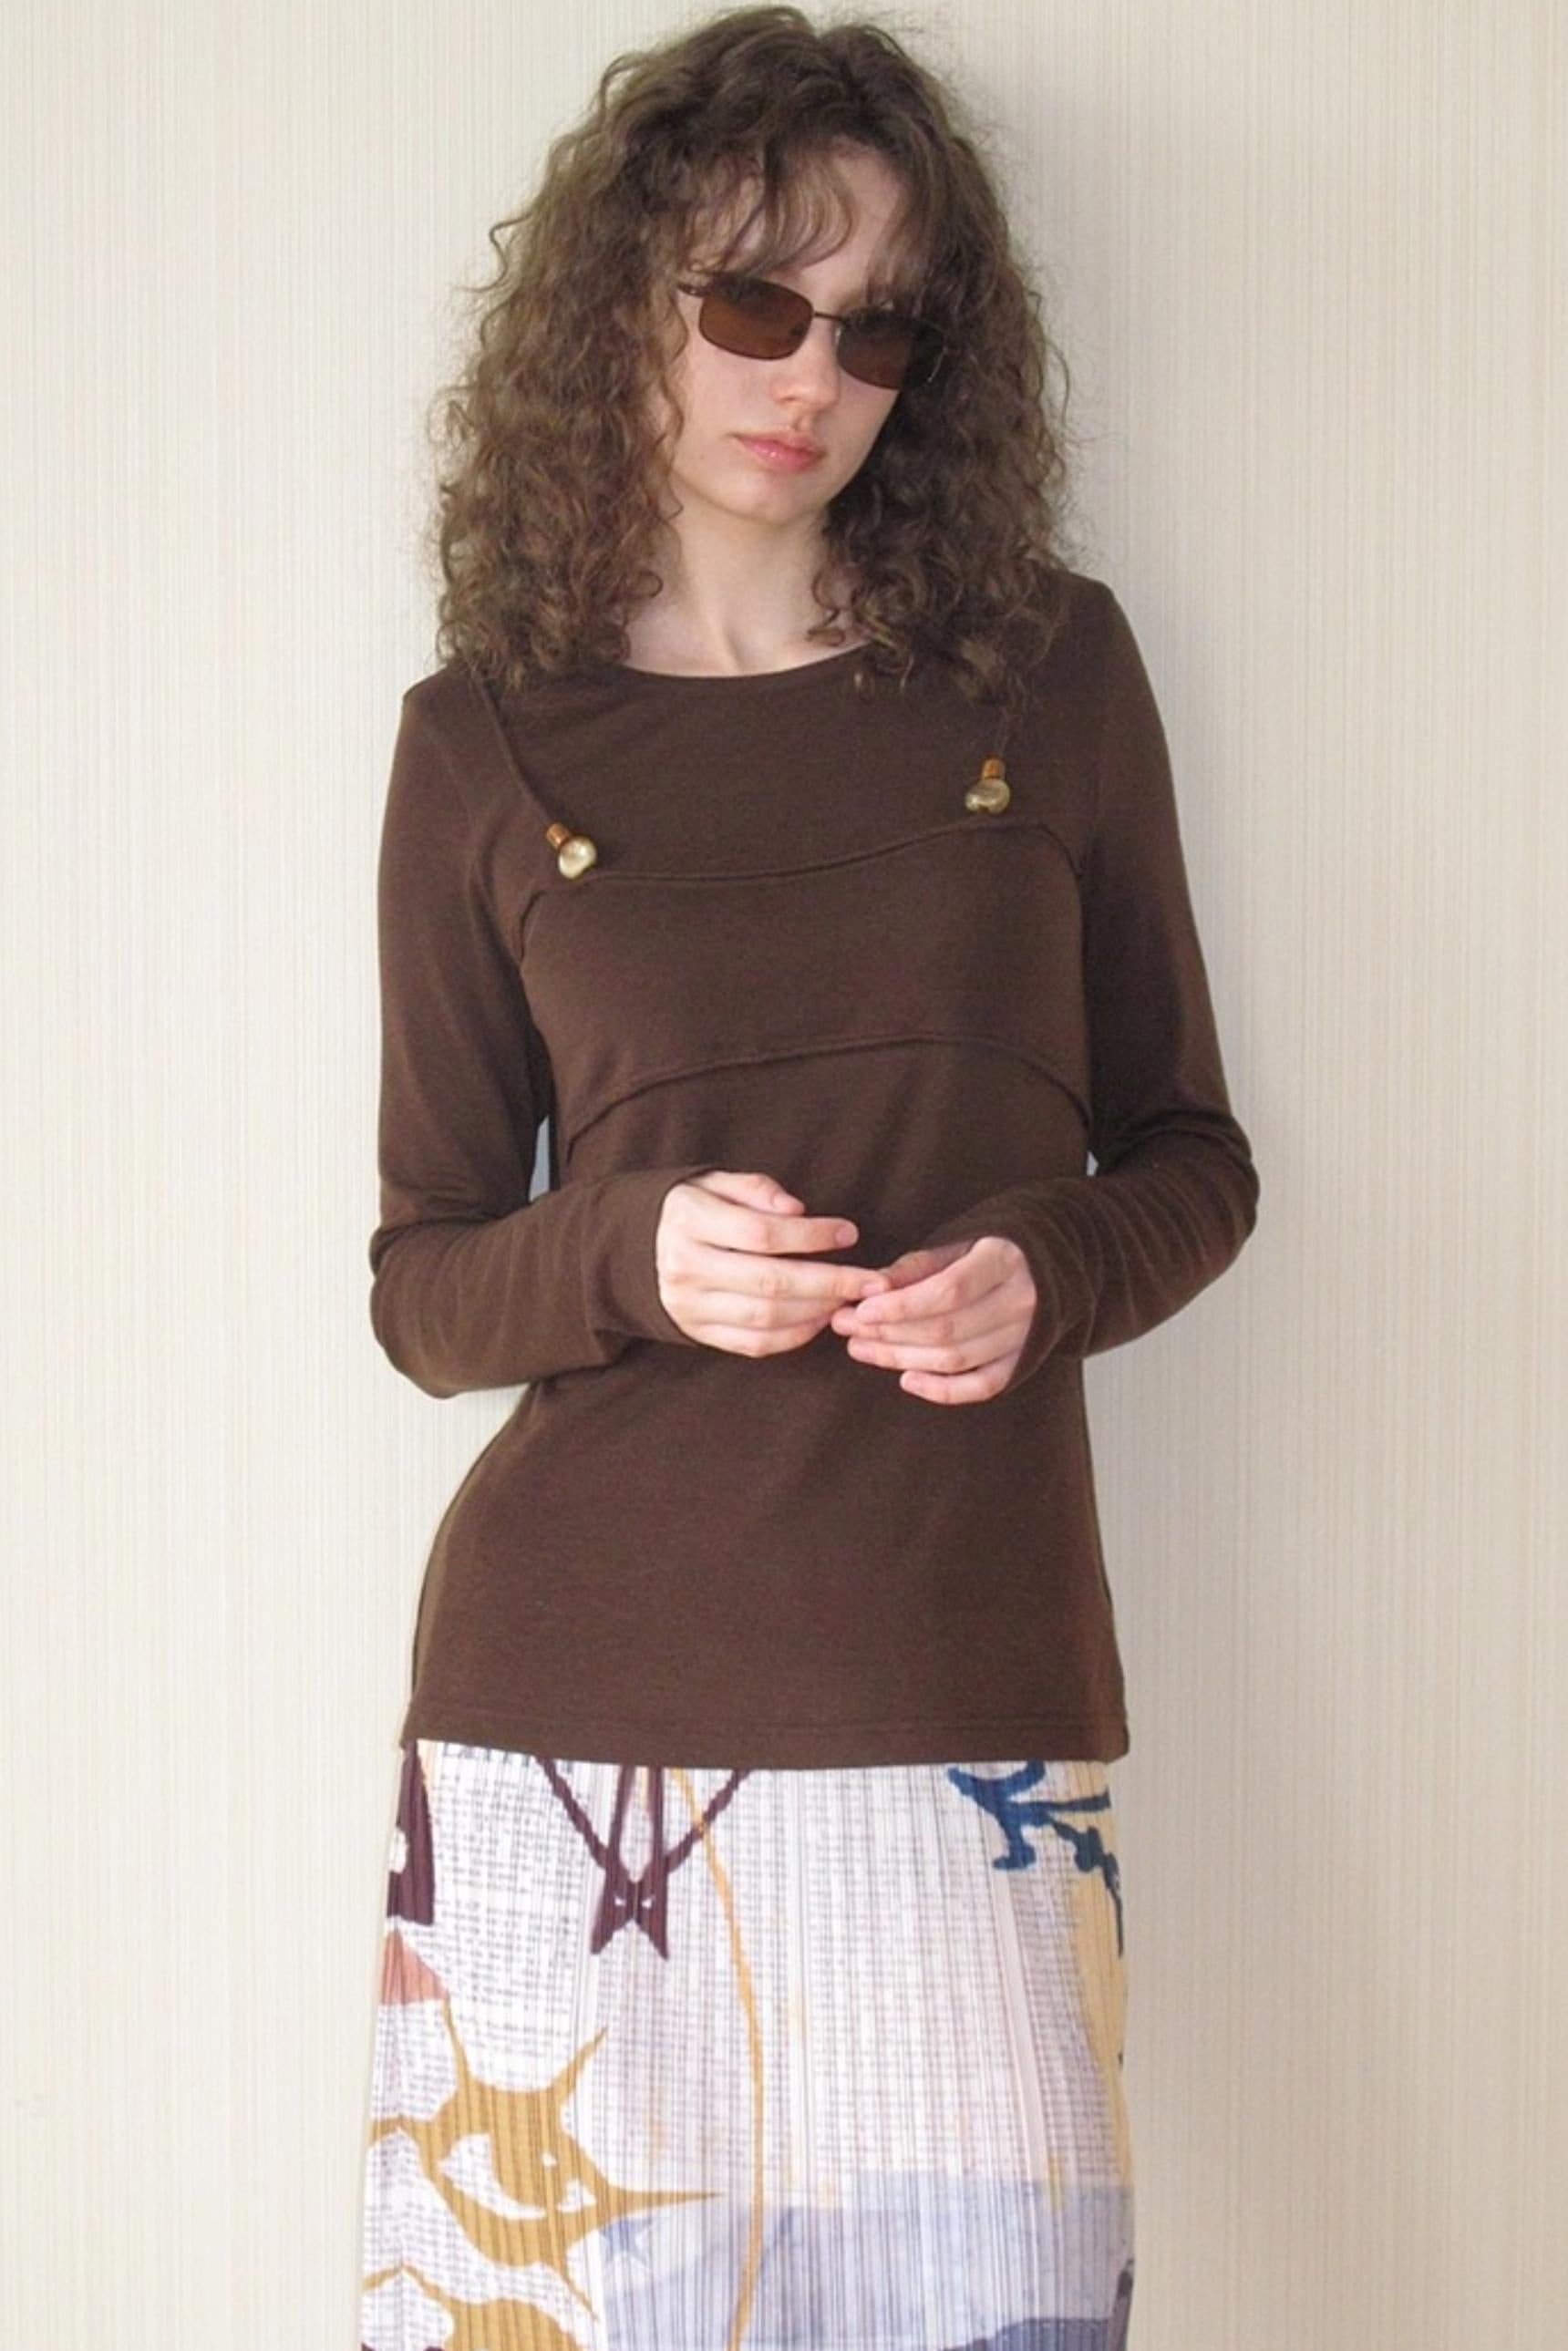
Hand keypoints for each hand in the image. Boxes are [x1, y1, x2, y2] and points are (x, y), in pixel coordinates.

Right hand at [654, 1171, 893, 1356]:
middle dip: (830, 1283)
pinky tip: (820, 1318)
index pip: (761, 1234)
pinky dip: (794, 1336)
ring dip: (817, 1311)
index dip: (811, 1235)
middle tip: (872, 1281)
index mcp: (689, 1221)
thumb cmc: (691, 1209)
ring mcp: (689, 1305)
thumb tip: (797, 1210)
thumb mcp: (714, 1182)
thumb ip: (756, 1189)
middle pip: (769, 1282)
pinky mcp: (697, 1332)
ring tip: (849, 1298)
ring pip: (765, 1318)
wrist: (633, 1250)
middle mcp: (685, 1266)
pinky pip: (753, 1344)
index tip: (849, 1233)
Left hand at [827, 1234, 1035, 1401]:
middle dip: (889, 1332)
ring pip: (956, 1359)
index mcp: (1004, 1260)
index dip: (902, 1306)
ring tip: (860, 1348)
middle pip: (947, 1329)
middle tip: (845, 1327)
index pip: (949, 1291)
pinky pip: (982, 1386)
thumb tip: (869, 1289)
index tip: (860, 1310)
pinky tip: (907, 1380)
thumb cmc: (988, 1250)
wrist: (1046, 1265)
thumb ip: (915, 1267)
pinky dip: (943, 1390)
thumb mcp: (956, 1243)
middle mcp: (1020, 1301)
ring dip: (902, 1358)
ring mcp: (1024, 1336)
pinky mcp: (1021, 1362)